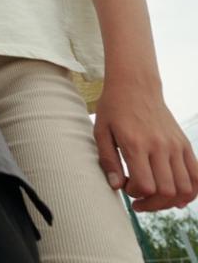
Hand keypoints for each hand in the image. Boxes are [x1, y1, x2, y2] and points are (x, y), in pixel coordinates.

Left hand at [94, 82, 197, 210]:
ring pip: (184, 187)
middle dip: (152, 203)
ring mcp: (175, 146)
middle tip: (138, 199)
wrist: (135, 85)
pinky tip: (178, 197)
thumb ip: (108, 160)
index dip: (136, 194)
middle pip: (167, 191)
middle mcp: (159, 146)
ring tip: (156, 198)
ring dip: (171, 201)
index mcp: (136, 144)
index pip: (145, 184)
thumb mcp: (101, 131)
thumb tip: (116, 186)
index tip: (126, 187)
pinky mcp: (184, 144)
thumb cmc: (114, 108)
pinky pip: (197, 175)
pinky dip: (191, 191)